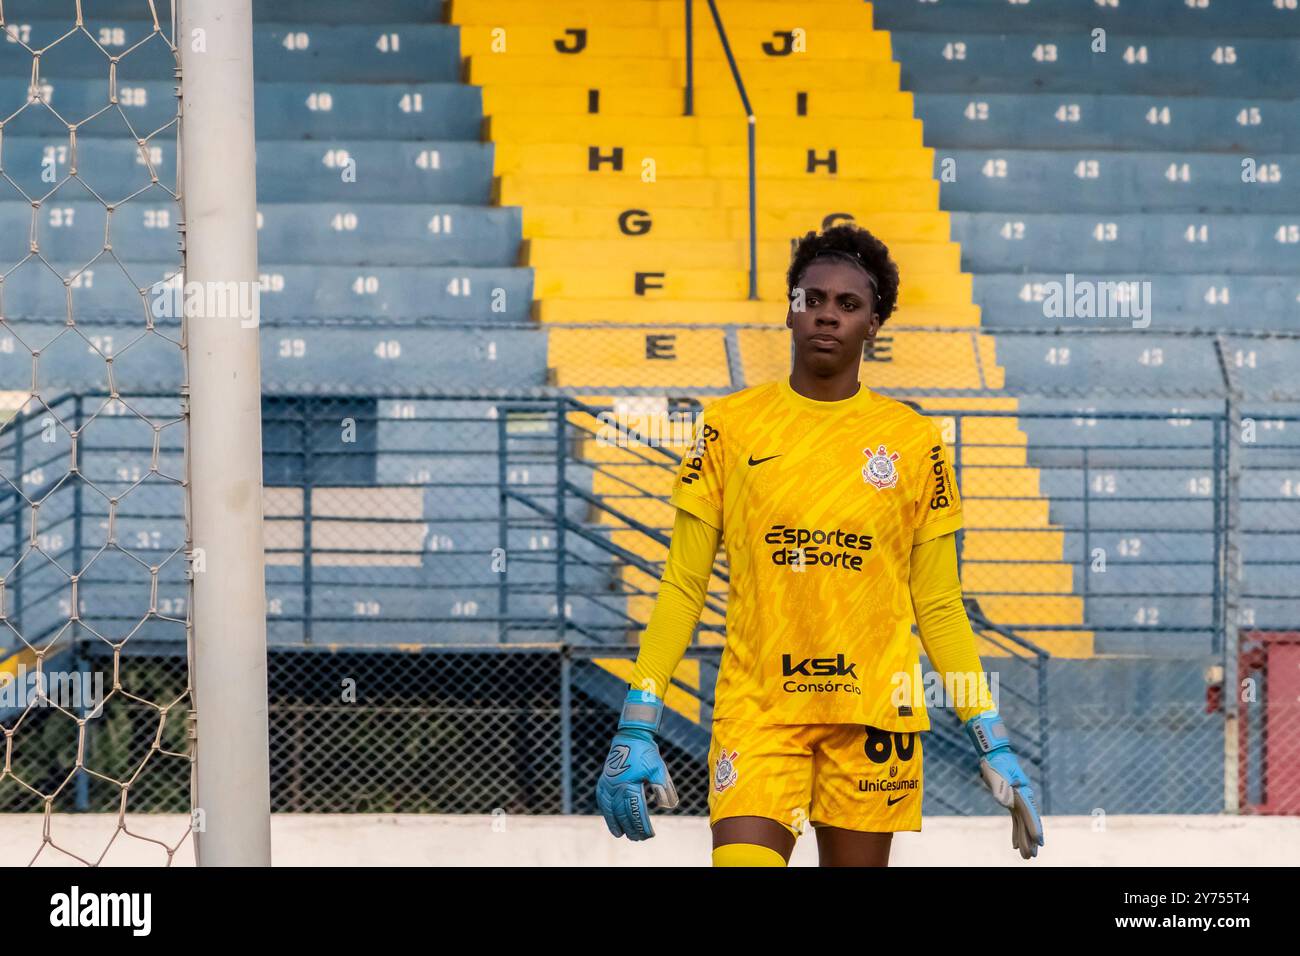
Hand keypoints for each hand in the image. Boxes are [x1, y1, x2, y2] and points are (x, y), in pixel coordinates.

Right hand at [596, 690, 678, 840]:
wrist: (631, 736)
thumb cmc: (646, 753)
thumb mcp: (658, 769)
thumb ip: (662, 788)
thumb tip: (666, 806)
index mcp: (629, 784)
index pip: (636, 811)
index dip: (642, 825)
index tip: (649, 834)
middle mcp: (616, 786)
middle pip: (623, 813)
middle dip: (631, 827)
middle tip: (638, 838)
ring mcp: (608, 783)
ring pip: (610, 809)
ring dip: (616, 823)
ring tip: (621, 834)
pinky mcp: (604, 780)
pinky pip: (602, 800)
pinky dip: (606, 811)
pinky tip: (610, 818)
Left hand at [964, 711, 1043, 859]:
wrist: (995, 754)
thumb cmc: (996, 763)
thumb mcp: (997, 773)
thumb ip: (1001, 787)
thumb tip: (1006, 803)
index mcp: (1022, 792)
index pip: (1029, 813)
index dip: (1034, 827)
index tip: (1038, 841)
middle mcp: (1023, 798)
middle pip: (1028, 822)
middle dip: (1030, 840)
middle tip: (1032, 856)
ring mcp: (1018, 801)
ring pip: (1023, 824)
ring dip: (1024, 840)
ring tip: (1027, 856)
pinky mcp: (1012, 802)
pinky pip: (1016, 820)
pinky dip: (1016, 832)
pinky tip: (1014, 845)